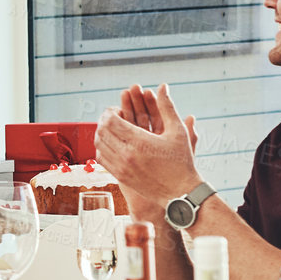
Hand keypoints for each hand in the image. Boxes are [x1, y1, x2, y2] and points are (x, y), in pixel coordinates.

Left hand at [95, 84, 201, 211]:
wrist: (180, 193)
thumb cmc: (182, 161)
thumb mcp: (178, 132)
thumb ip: (167, 107)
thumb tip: (162, 86)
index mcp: (139, 141)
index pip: (111, 121)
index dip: (109, 112)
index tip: (116, 109)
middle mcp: (126, 155)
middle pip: (101, 131)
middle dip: (103, 120)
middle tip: (110, 116)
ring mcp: (121, 167)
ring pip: (99, 145)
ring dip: (101, 133)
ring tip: (109, 128)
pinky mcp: (120, 177)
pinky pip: (102, 158)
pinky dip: (102, 147)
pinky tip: (110, 143)